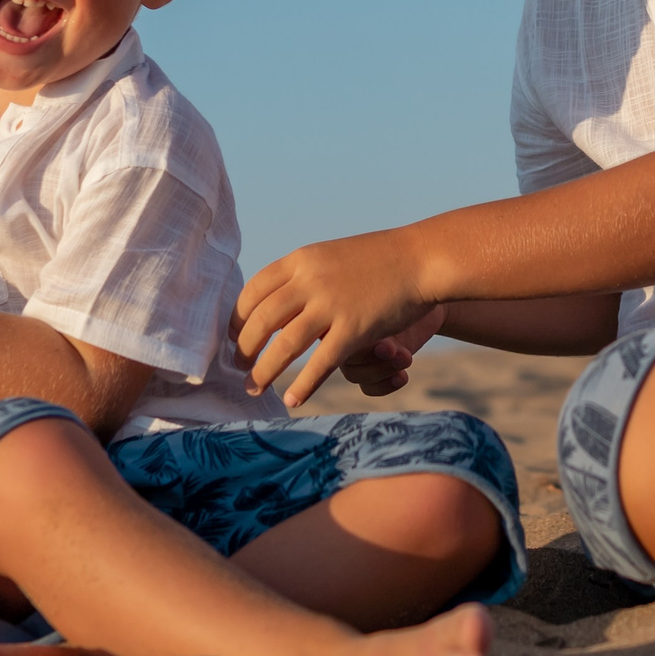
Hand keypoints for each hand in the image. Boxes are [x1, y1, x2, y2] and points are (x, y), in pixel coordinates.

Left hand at [233, 230, 434, 407]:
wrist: (422, 258)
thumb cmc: (380, 258)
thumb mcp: (332, 256)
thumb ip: (305, 274)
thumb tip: (277, 298)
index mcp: (302, 260)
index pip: (254, 291)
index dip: (238, 317)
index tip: (233, 336)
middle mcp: (310, 281)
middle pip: (262, 320)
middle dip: (244, 348)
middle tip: (238, 367)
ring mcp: (332, 305)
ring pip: (284, 345)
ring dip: (264, 371)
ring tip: (254, 388)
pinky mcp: (354, 329)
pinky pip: (320, 363)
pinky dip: (303, 385)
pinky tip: (293, 400)